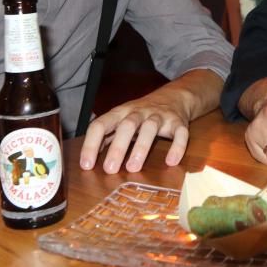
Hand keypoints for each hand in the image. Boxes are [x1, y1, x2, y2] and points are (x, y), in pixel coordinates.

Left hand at [79, 69, 221, 173]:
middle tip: (110, 169)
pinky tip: (171, 162)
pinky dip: (176, 147)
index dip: (91, 143)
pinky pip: (179, 133)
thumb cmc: (141, 114)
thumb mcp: (121, 120)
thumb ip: (106, 137)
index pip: (101, 124)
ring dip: (141, 147)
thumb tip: (88, 158)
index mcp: (120, 113)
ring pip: (150, 128)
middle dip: (117, 147)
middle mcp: (139, 112)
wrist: (174, 97)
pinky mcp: (178, 122)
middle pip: (126, 126)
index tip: (86, 165)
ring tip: (133, 168)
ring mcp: (159, 116)